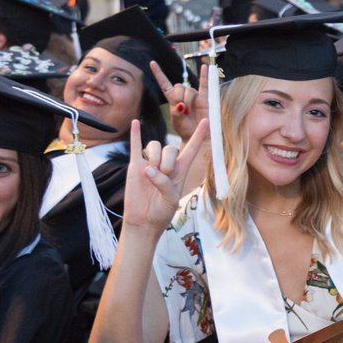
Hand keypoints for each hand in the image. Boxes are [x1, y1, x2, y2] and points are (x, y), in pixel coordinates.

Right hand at [123, 114, 209, 232]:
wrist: (143, 221)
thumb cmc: (161, 213)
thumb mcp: (170, 201)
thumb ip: (165, 184)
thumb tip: (149, 170)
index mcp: (181, 171)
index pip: (192, 149)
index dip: (199, 136)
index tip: (207, 121)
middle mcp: (166, 164)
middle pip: (170, 148)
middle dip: (167, 161)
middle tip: (162, 175)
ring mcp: (150, 163)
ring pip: (154, 146)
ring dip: (153, 156)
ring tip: (150, 173)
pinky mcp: (135, 166)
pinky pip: (135, 146)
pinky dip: (136, 134)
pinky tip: (136, 122)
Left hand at [151, 60, 199, 140]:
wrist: (198, 136)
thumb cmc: (186, 130)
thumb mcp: (176, 123)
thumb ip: (175, 113)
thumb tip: (181, 105)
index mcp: (173, 99)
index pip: (164, 83)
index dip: (158, 73)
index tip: (152, 63)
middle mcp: (183, 95)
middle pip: (178, 86)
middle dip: (178, 96)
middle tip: (181, 109)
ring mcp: (194, 96)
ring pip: (189, 89)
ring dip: (188, 99)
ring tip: (189, 111)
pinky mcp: (205, 99)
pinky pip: (205, 85)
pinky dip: (205, 75)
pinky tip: (204, 66)